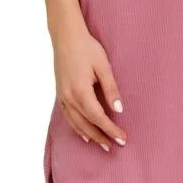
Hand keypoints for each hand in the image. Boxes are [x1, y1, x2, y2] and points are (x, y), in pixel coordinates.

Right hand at [53, 27, 126, 151]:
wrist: (66, 37)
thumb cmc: (86, 48)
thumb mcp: (103, 66)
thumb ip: (111, 89)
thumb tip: (119, 110)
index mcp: (81, 91)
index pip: (98, 118)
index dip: (111, 130)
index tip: (122, 139)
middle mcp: (69, 97)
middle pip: (86, 124)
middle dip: (101, 137)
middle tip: (115, 146)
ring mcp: (62, 96)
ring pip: (76, 123)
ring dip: (90, 135)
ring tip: (102, 144)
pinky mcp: (60, 93)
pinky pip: (68, 116)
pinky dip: (77, 127)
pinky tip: (84, 132)